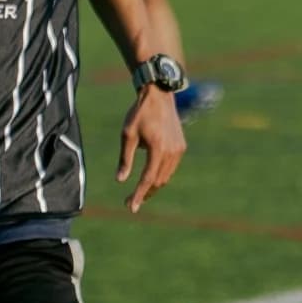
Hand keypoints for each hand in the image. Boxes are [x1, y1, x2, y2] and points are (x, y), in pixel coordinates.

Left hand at [117, 84, 185, 212]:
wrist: (159, 95)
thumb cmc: (139, 113)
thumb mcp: (127, 135)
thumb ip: (125, 158)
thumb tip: (120, 180)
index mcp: (157, 148)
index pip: (147, 179)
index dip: (139, 195)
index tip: (131, 207)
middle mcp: (171, 151)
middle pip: (158, 181)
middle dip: (145, 194)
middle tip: (130, 202)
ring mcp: (178, 149)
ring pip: (166, 176)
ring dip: (153, 186)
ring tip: (140, 193)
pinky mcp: (181, 146)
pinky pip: (170, 167)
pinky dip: (160, 175)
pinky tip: (150, 177)